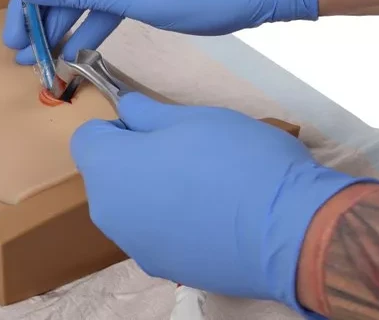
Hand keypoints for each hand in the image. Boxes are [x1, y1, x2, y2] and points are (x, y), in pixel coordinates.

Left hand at [70, 93, 371, 313]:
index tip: (152, 127)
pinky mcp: (163, 268)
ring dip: (151, 192)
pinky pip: (153, 234)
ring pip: (130, 207)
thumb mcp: (193, 117)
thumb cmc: (238, 161)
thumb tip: (128, 110)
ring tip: (202, 186)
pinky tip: (210, 217)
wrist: (290, 231)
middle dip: (133, 160)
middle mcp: (109, 212)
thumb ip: (147, 113)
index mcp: (108, 168)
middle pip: (107, 175)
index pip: (87, 138)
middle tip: (183, 152)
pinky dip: (170, 223)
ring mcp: (134, 245)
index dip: (117, 127)